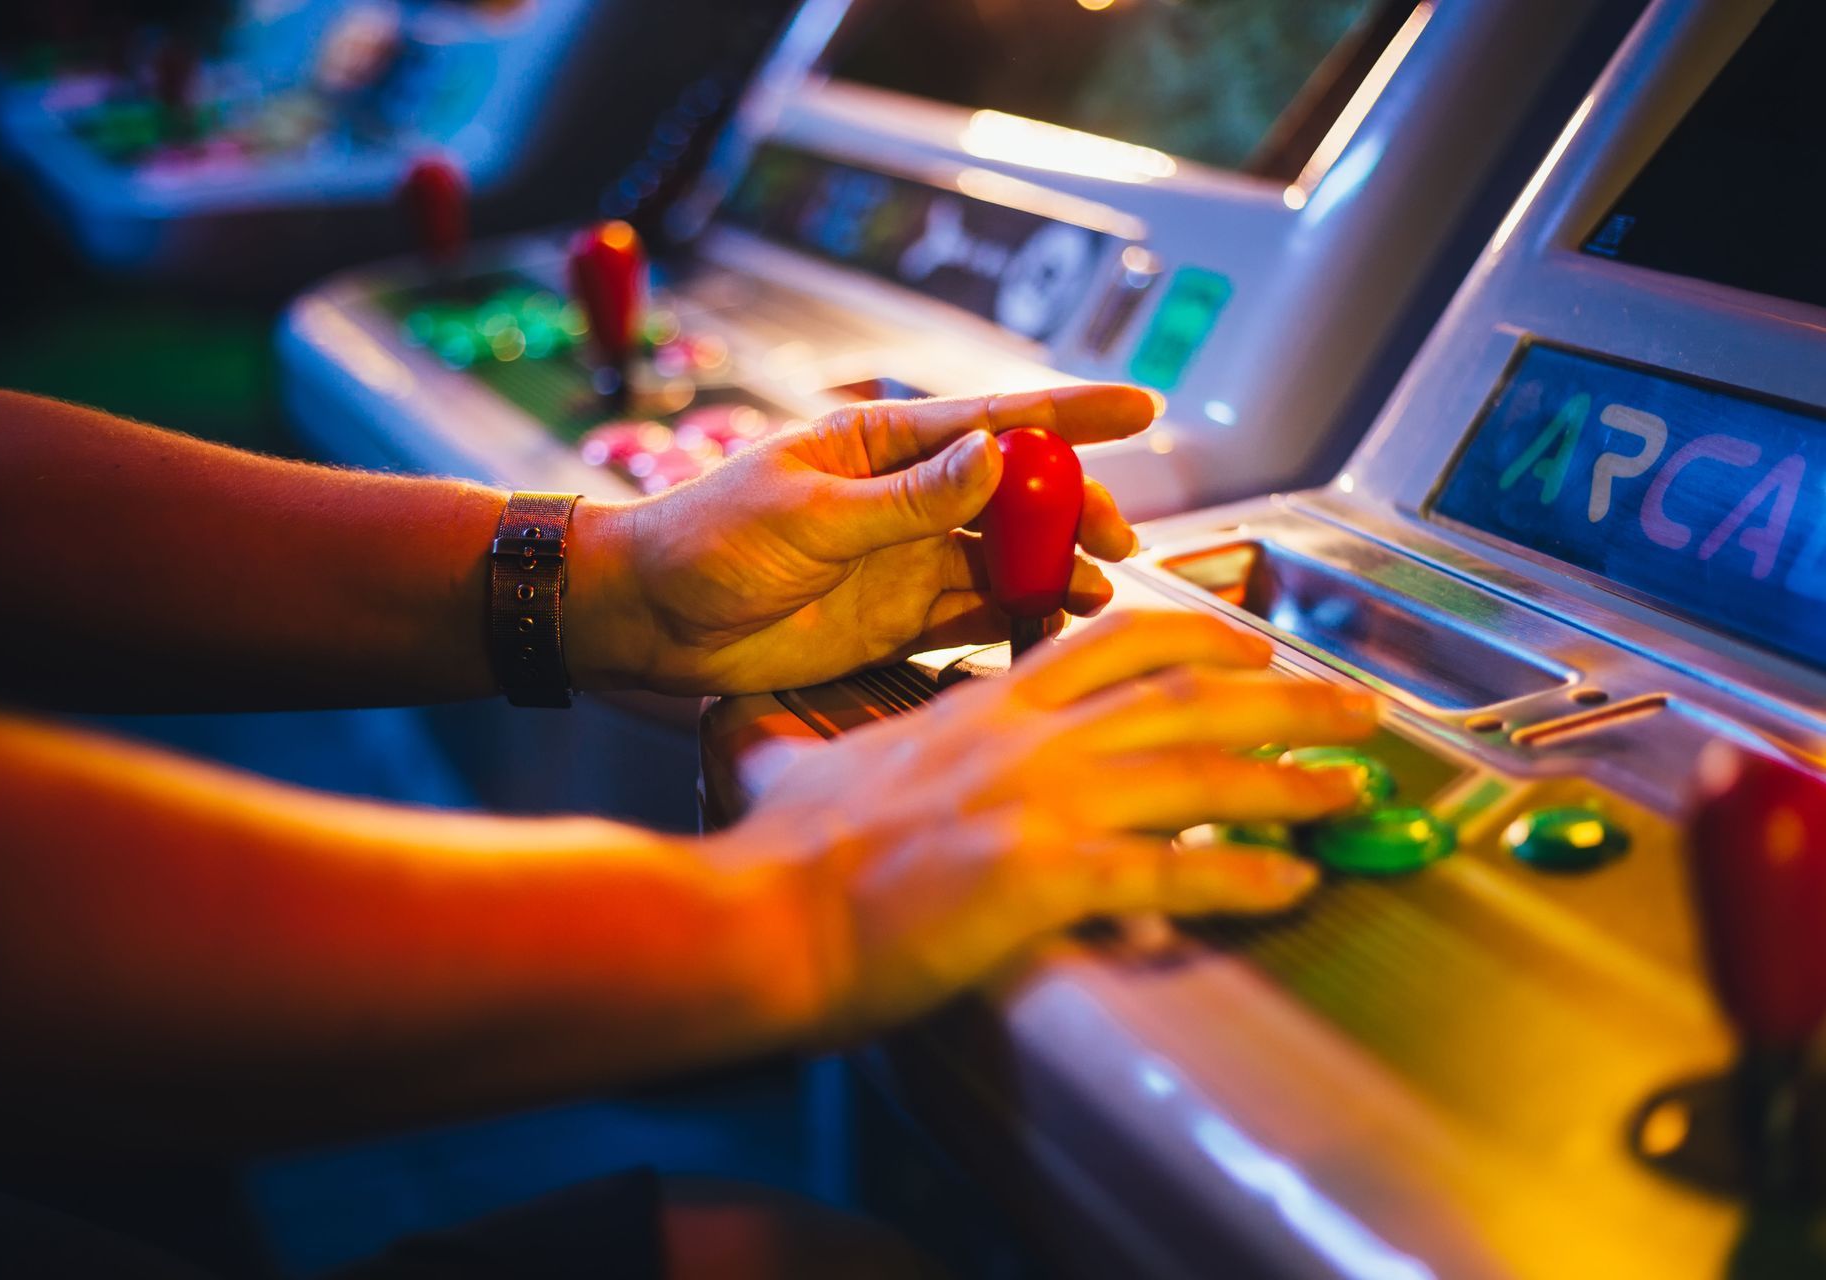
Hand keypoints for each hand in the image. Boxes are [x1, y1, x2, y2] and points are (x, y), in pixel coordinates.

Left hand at [562, 386, 1149, 694]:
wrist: (649, 620)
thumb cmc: (707, 541)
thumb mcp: (806, 514)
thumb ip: (905, 499)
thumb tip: (994, 458)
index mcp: (881, 445)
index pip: (993, 419)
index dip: (1071, 414)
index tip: (1142, 407)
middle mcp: (907, 498)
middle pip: (1017, 495)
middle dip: (1074, 509)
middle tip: (1118, 538)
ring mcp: (908, 559)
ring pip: (1006, 558)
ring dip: (1055, 569)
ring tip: (1096, 591)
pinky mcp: (900, 619)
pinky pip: (977, 613)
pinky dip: (1020, 618)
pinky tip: (1054, 624)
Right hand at [725, 611, 1376, 1039]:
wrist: (759, 918)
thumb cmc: (780, 854)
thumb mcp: (794, 763)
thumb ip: (799, 741)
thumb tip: (747, 732)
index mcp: (985, 706)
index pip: (1113, 639)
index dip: (1200, 634)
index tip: (1252, 644)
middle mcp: (1026, 739)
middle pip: (1186, 692)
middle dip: (1286, 695)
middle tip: (1357, 708)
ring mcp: (1038, 803)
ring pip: (1196, 768)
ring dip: (1290, 777)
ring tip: (1354, 790)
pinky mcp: (1040, 879)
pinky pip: (1169, 871)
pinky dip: (1241, 877)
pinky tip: (1291, 885)